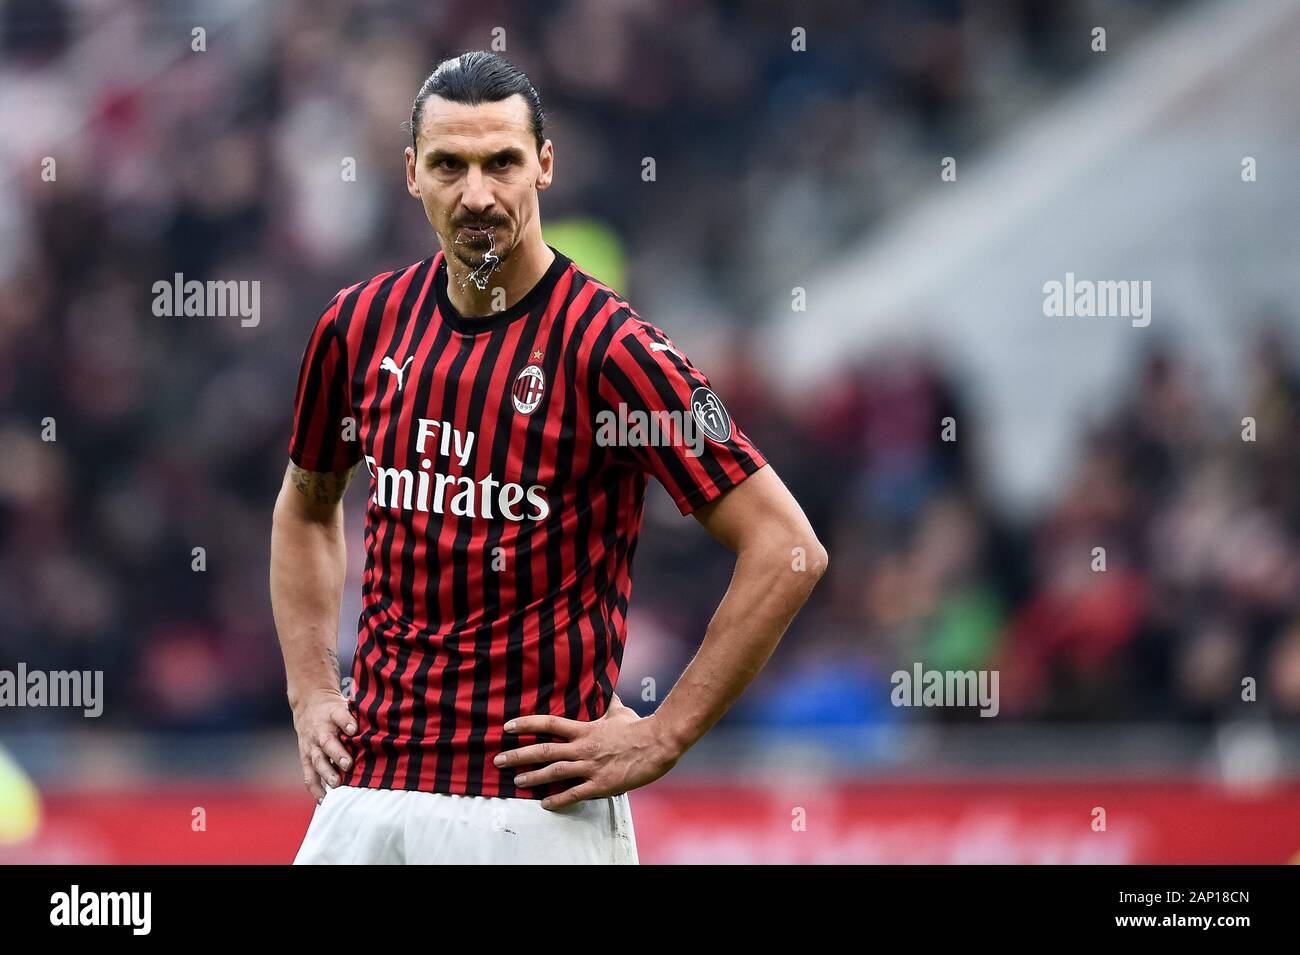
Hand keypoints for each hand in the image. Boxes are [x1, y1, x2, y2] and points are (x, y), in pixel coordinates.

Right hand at [291, 688, 355, 802]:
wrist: (308, 705)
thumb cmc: (334, 710)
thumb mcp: (345, 705)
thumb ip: (357, 717)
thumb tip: (374, 729)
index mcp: (332, 714)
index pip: (340, 716)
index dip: (347, 722)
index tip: (354, 729)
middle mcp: (320, 731)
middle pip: (327, 742)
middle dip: (337, 754)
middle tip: (347, 765)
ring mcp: (311, 746)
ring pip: (317, 761)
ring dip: (327, 773)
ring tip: (336, 785)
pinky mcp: (306, 758)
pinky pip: (309, 775)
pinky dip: (315, 789)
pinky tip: (324, 800)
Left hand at [495, 692, 681, 809]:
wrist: (658, 743)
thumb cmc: (639, 726)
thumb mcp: (620, 711)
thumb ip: (608, 702)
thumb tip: (606, 688)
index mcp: (585, 730)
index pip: (549, 724)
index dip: (526, 724)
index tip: (507, 727)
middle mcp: (583, 748)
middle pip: (544, 751)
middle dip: (518, 755)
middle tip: (498, 760)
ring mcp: (591, 767)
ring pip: (555, 773)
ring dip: (533, 777)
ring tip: (516, 781)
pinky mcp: (601, 785)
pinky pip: (575, 794)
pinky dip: (558, 800)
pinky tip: (545, 804)